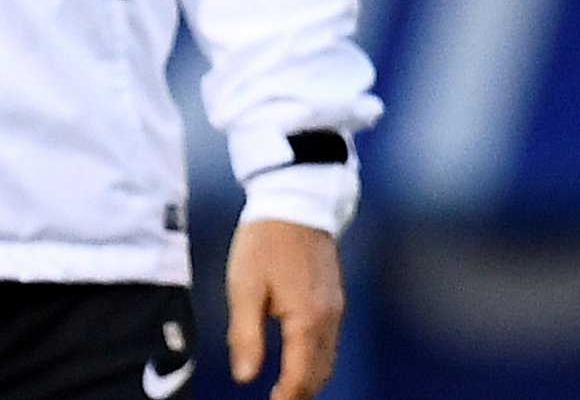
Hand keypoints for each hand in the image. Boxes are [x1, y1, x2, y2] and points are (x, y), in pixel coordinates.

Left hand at [227, 219, 344, 399]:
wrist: (295, 200)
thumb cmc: (265, 240)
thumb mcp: (244, 287)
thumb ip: (246, 336)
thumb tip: (245, 377)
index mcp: (307, 320)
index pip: (301, 376)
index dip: (286, 398)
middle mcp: (328, 319)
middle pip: (319, 373)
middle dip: (301, 393)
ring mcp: (335, 308)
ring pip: (328, 359)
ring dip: (309, 378)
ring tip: (285, 389)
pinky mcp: (334, 298)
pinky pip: (329, 340)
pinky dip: (315, 358)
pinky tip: (298, 358)